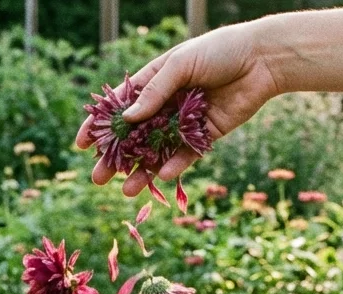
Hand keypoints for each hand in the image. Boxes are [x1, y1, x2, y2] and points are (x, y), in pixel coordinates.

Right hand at [75, 19, 283, 195]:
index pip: (119, 107)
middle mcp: (166, 105)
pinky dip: (173, 166)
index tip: (81, 145)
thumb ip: (154, 93)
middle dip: (115, 158)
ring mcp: (184, 122)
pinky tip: (160, 177)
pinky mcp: (206, 136)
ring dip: (140, 171)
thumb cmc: (219, 52)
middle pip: (134, 137)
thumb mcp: (180, 65)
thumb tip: (126, 119)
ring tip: (126, 191)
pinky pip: (185, 155)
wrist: (262, 60)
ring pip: (156, 152)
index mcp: (154, 81)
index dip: (99, 126)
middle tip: (98, 179)